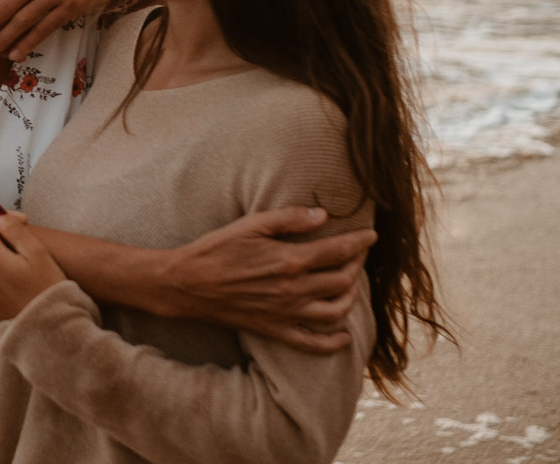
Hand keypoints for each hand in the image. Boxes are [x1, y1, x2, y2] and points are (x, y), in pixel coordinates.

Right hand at [155, 207, 375, 352]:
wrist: (187, 284)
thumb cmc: (217, 249)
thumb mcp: (250, 224)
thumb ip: (289, 219)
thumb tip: (323, 215)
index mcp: (290, 260)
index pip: (338, 251)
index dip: (359, 242)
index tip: (371, 235)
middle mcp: (294, 290)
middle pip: (342, 280)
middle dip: (357, 265)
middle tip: (358, 254)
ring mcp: (286, 313)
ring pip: (336, 311)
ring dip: (351, 297)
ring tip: (351, 285)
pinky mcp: (275, 330)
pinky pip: (312, 343)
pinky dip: (333, 343)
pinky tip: (344, 336)